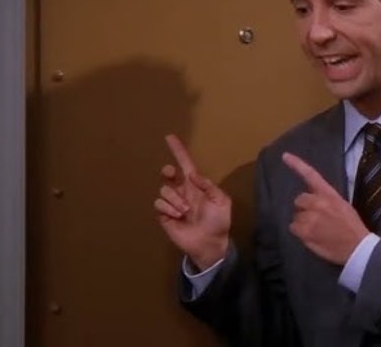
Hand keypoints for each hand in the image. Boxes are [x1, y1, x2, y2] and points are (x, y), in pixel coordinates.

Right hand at [154, 134, 230, 269]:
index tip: (170, 137)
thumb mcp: (221, 201)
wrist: (210, 243)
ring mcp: (172, 203)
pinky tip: (178, 216)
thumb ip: (208, 186)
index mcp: (196, 185)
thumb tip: (192, 174)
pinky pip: (159, 203)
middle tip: (172, 175)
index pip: (185, 164)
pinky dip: (168, 208)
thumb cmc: (219, 221)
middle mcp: (182, 191)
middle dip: (168, 172)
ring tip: (185, 211)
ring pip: (165, 189)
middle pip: (168, 173)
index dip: (178, 151)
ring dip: (175, 199)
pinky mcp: (164, 214)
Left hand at [282, 152, 369, 264]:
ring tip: (316, 230)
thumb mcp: (343, 206)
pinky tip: (312, 236)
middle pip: (299, 200)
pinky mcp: (305, 231)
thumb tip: (313, 201)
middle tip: (315, 219)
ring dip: (302, 222)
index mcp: (329, 194)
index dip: (297, 165)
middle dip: (304, 208)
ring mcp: (310, 217)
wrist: (357, 247)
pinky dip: (300, 232)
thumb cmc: (352, 227)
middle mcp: (317, 203)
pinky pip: (293, 228)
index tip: (285, 156)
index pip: (311, 175)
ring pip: (296, 216)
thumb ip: (327, 200)